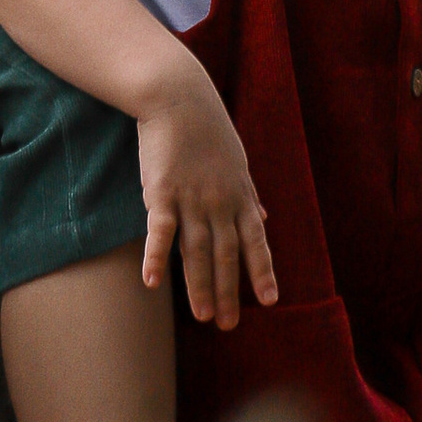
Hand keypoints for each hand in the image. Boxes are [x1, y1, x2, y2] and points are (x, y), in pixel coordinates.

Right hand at [137, 59, 276, 327]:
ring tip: (202, 317)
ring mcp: (191, 198)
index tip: (269, 301)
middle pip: (226, 255)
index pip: (255, 242)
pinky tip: (152, 283)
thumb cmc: (208, 130)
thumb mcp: (238, 164)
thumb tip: (264, 220)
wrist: (178, 96)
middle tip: (228, 324)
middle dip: (228, 292)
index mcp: (240, 196)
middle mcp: (220, 202)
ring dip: (199, 286)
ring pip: (197, 251)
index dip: (262, 272)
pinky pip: (160, 230)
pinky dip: (157, 257)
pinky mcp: (161, 192)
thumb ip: (248, 197)